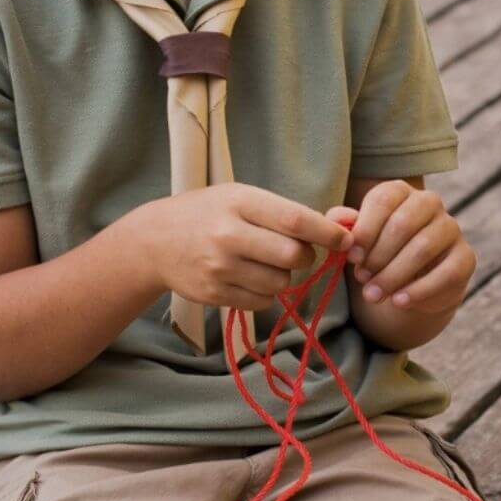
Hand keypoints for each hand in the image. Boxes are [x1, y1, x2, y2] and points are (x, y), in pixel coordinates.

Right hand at [133, 184, 349, 310]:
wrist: (154, 241)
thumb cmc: (209, 212)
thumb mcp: (242, 198)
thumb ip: (289, 212)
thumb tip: (346, 223)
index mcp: (240, 202)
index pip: (296, 220)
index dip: (328, 232)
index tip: (345, 239)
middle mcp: (229, 235)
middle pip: (293, 256)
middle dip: (305, 257)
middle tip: (296, 251)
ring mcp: (220, 267)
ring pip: (280, 283)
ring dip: (284, 276)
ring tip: (264, 262)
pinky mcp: (214, 294)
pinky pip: (262, 301)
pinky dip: (265, 293)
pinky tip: (249, 277)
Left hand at [336, 180, 473, 312]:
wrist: (411, 282)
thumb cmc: (378, 253)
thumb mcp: (357, 240)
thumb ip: (342, 226)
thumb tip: (336, 220)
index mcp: (400, 191)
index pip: (383, 200)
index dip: (365, 230)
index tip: (351, 256)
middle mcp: (429, 203)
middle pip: (403, 224)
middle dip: (378, 256)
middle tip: (362, 279)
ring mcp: (451, 228)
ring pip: (423, 248)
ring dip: (393, 275)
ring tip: (373, 295)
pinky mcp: (465, 257)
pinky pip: (446, 273)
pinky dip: (419, 290)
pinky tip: (399, 301)